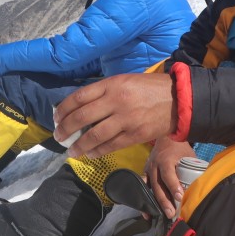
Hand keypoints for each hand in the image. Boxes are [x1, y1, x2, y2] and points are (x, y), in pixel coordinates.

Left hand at [54, 73, 176, 158]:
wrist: (178, 99)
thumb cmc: (149, 88)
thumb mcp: (124, 81)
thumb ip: (103, 92)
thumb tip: (79, 106)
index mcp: (112, 85)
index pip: (79, 97)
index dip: (63, 109)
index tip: (56, 118)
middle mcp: (116, 101)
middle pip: (82, 117)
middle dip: (66, 129)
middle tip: (58, 136)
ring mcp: (126, 119)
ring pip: (94, 136)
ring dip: (79, 146)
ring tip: (71, 151)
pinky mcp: (135, 135)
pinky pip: (111, 146)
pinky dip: (97, 151)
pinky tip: (90, 154)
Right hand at [146, 138, 194, 218]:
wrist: (166, 136)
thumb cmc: (180, 147)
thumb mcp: (188, 155)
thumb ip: (192, 169)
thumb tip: (201, 185)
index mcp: (165, 160)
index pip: (168, 175)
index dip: (173, 186)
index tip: (180, 197)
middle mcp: (154, 165)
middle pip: (158, 185)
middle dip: (164, 201)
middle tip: (171, 213)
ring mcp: (148, 170)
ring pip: (149, 188)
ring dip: (154, 202)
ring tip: (158, 216)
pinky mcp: (145, 173)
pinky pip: (143, 187)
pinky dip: (143, 199)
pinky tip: (146, 212)